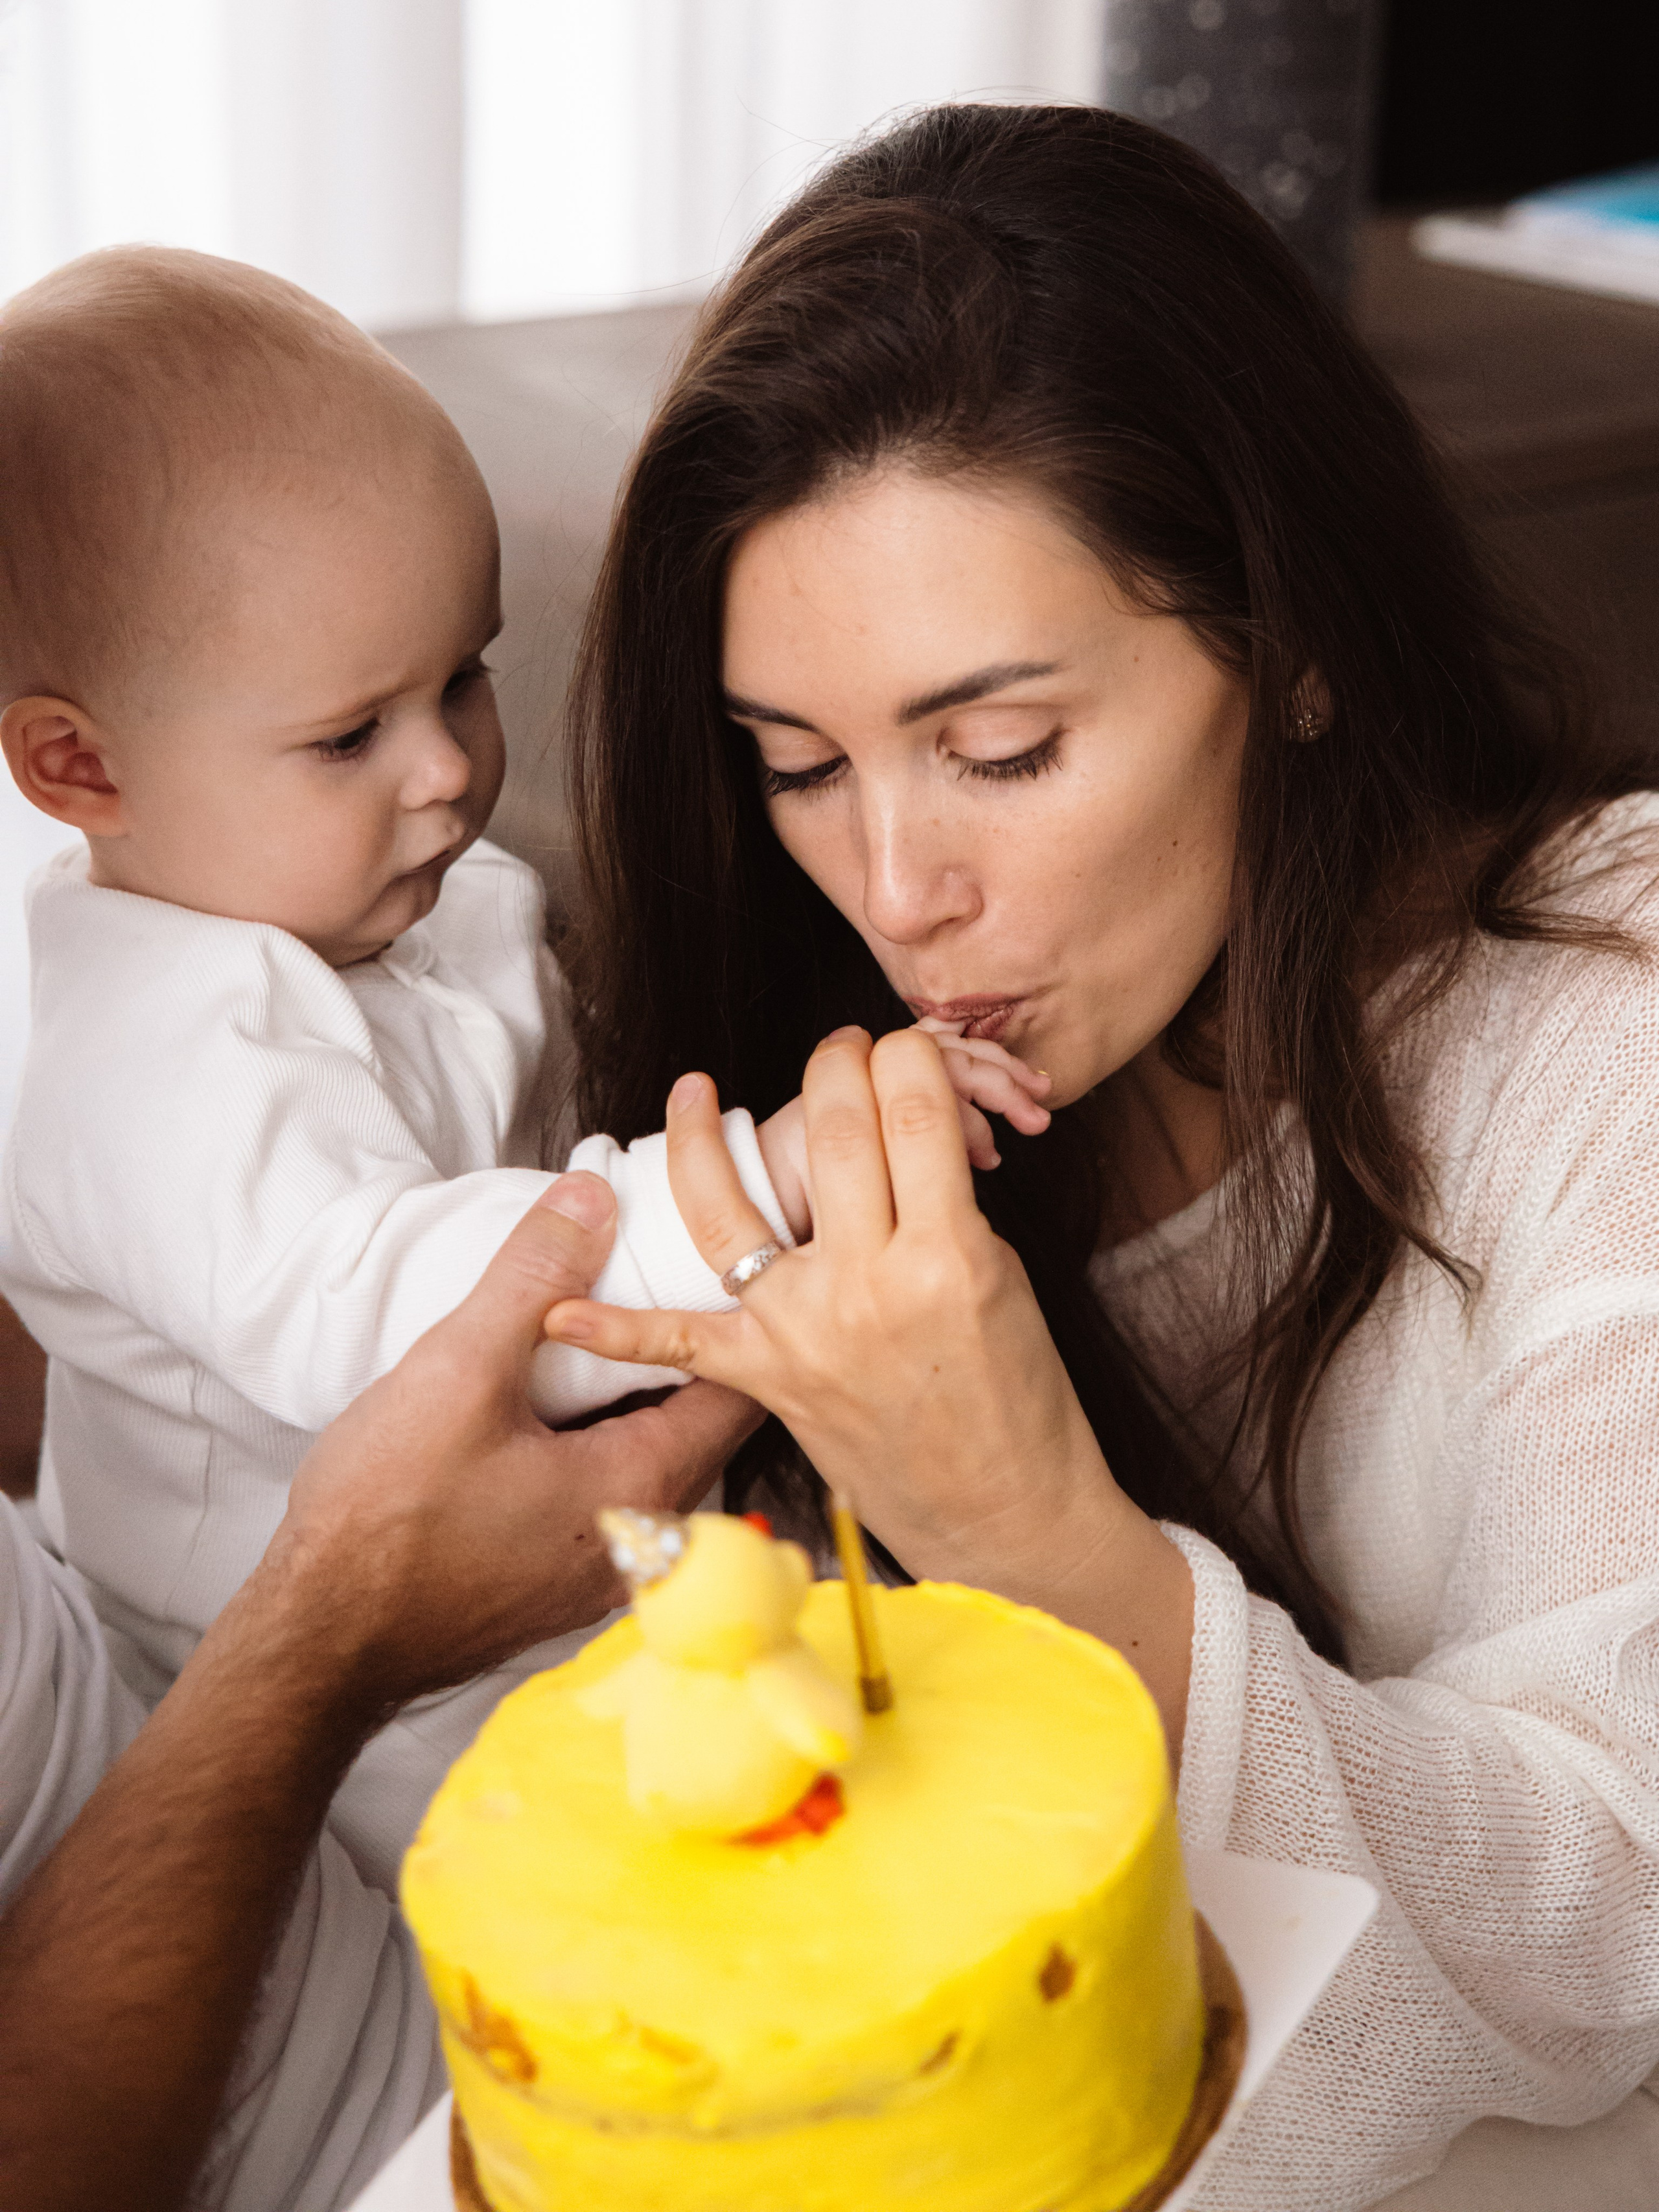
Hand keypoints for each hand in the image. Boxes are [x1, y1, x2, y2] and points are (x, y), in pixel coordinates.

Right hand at [265, 1171, 762, 1708]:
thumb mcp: (460, 1369)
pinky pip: (608, 1491)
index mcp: (645, 1488)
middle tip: (651, 1277)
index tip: (706, 1262)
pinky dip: (596, 1440)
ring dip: (630, 1396)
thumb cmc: (387, 1519)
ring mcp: (605, 1569)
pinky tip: (547, 1403)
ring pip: (651, 1457)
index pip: (738, 1388)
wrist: (319, 1640)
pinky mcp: (560, 1580)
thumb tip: (590, 1200)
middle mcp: (645, 1539)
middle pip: (698, 1421)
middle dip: (679, 1347)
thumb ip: (532, 1277)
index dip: (729, 1317)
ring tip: (596, 1326)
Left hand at [545, 1032, 1190, 1745]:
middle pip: (832, 1131)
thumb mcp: (1004, 1279)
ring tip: (692, 1091)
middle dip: (834, 1065)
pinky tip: (563, 1312)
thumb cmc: (1019, 1397)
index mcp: (948, 1251)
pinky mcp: (769, 1379)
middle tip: (838, 1049)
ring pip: (728, 1206)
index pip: (915, 1107)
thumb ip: (943, 1206)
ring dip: (697, 1138)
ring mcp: (807, 1330)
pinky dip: (617, 1333)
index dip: (905, 1057)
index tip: (900, 1048)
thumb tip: (899, 1138)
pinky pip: (681, 1345)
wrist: (1004, 1513)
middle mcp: (870, 1282)